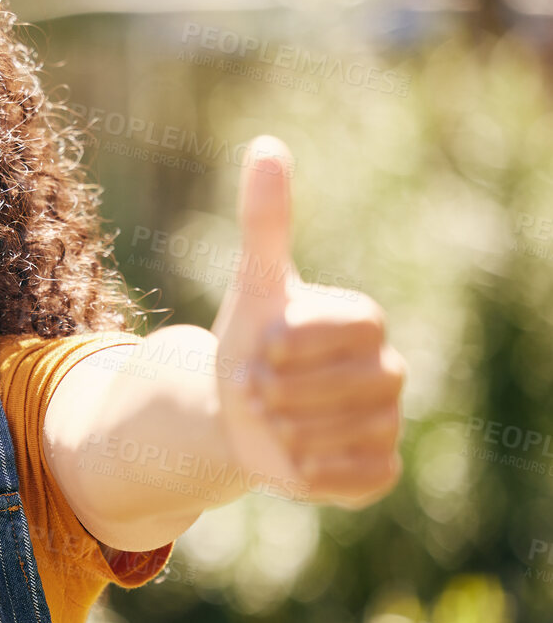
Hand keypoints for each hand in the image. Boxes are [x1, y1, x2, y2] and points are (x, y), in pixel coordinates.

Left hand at [209, 136, 405, 507]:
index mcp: (366, 323)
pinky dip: (312, 472)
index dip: (295, 339)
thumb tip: (267, 144)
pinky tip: (289, 459)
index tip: (258, 343)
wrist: (234, 412)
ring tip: (264, 419)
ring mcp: (387, 423)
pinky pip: (356, 478)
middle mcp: (388, 372)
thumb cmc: (249, 341)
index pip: (350, 327)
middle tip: (250, 388)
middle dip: (278, 388)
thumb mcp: (253, 282)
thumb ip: (265, 219)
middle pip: (340, 385)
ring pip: (339, 431)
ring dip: (285, 428)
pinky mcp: (378, 472)